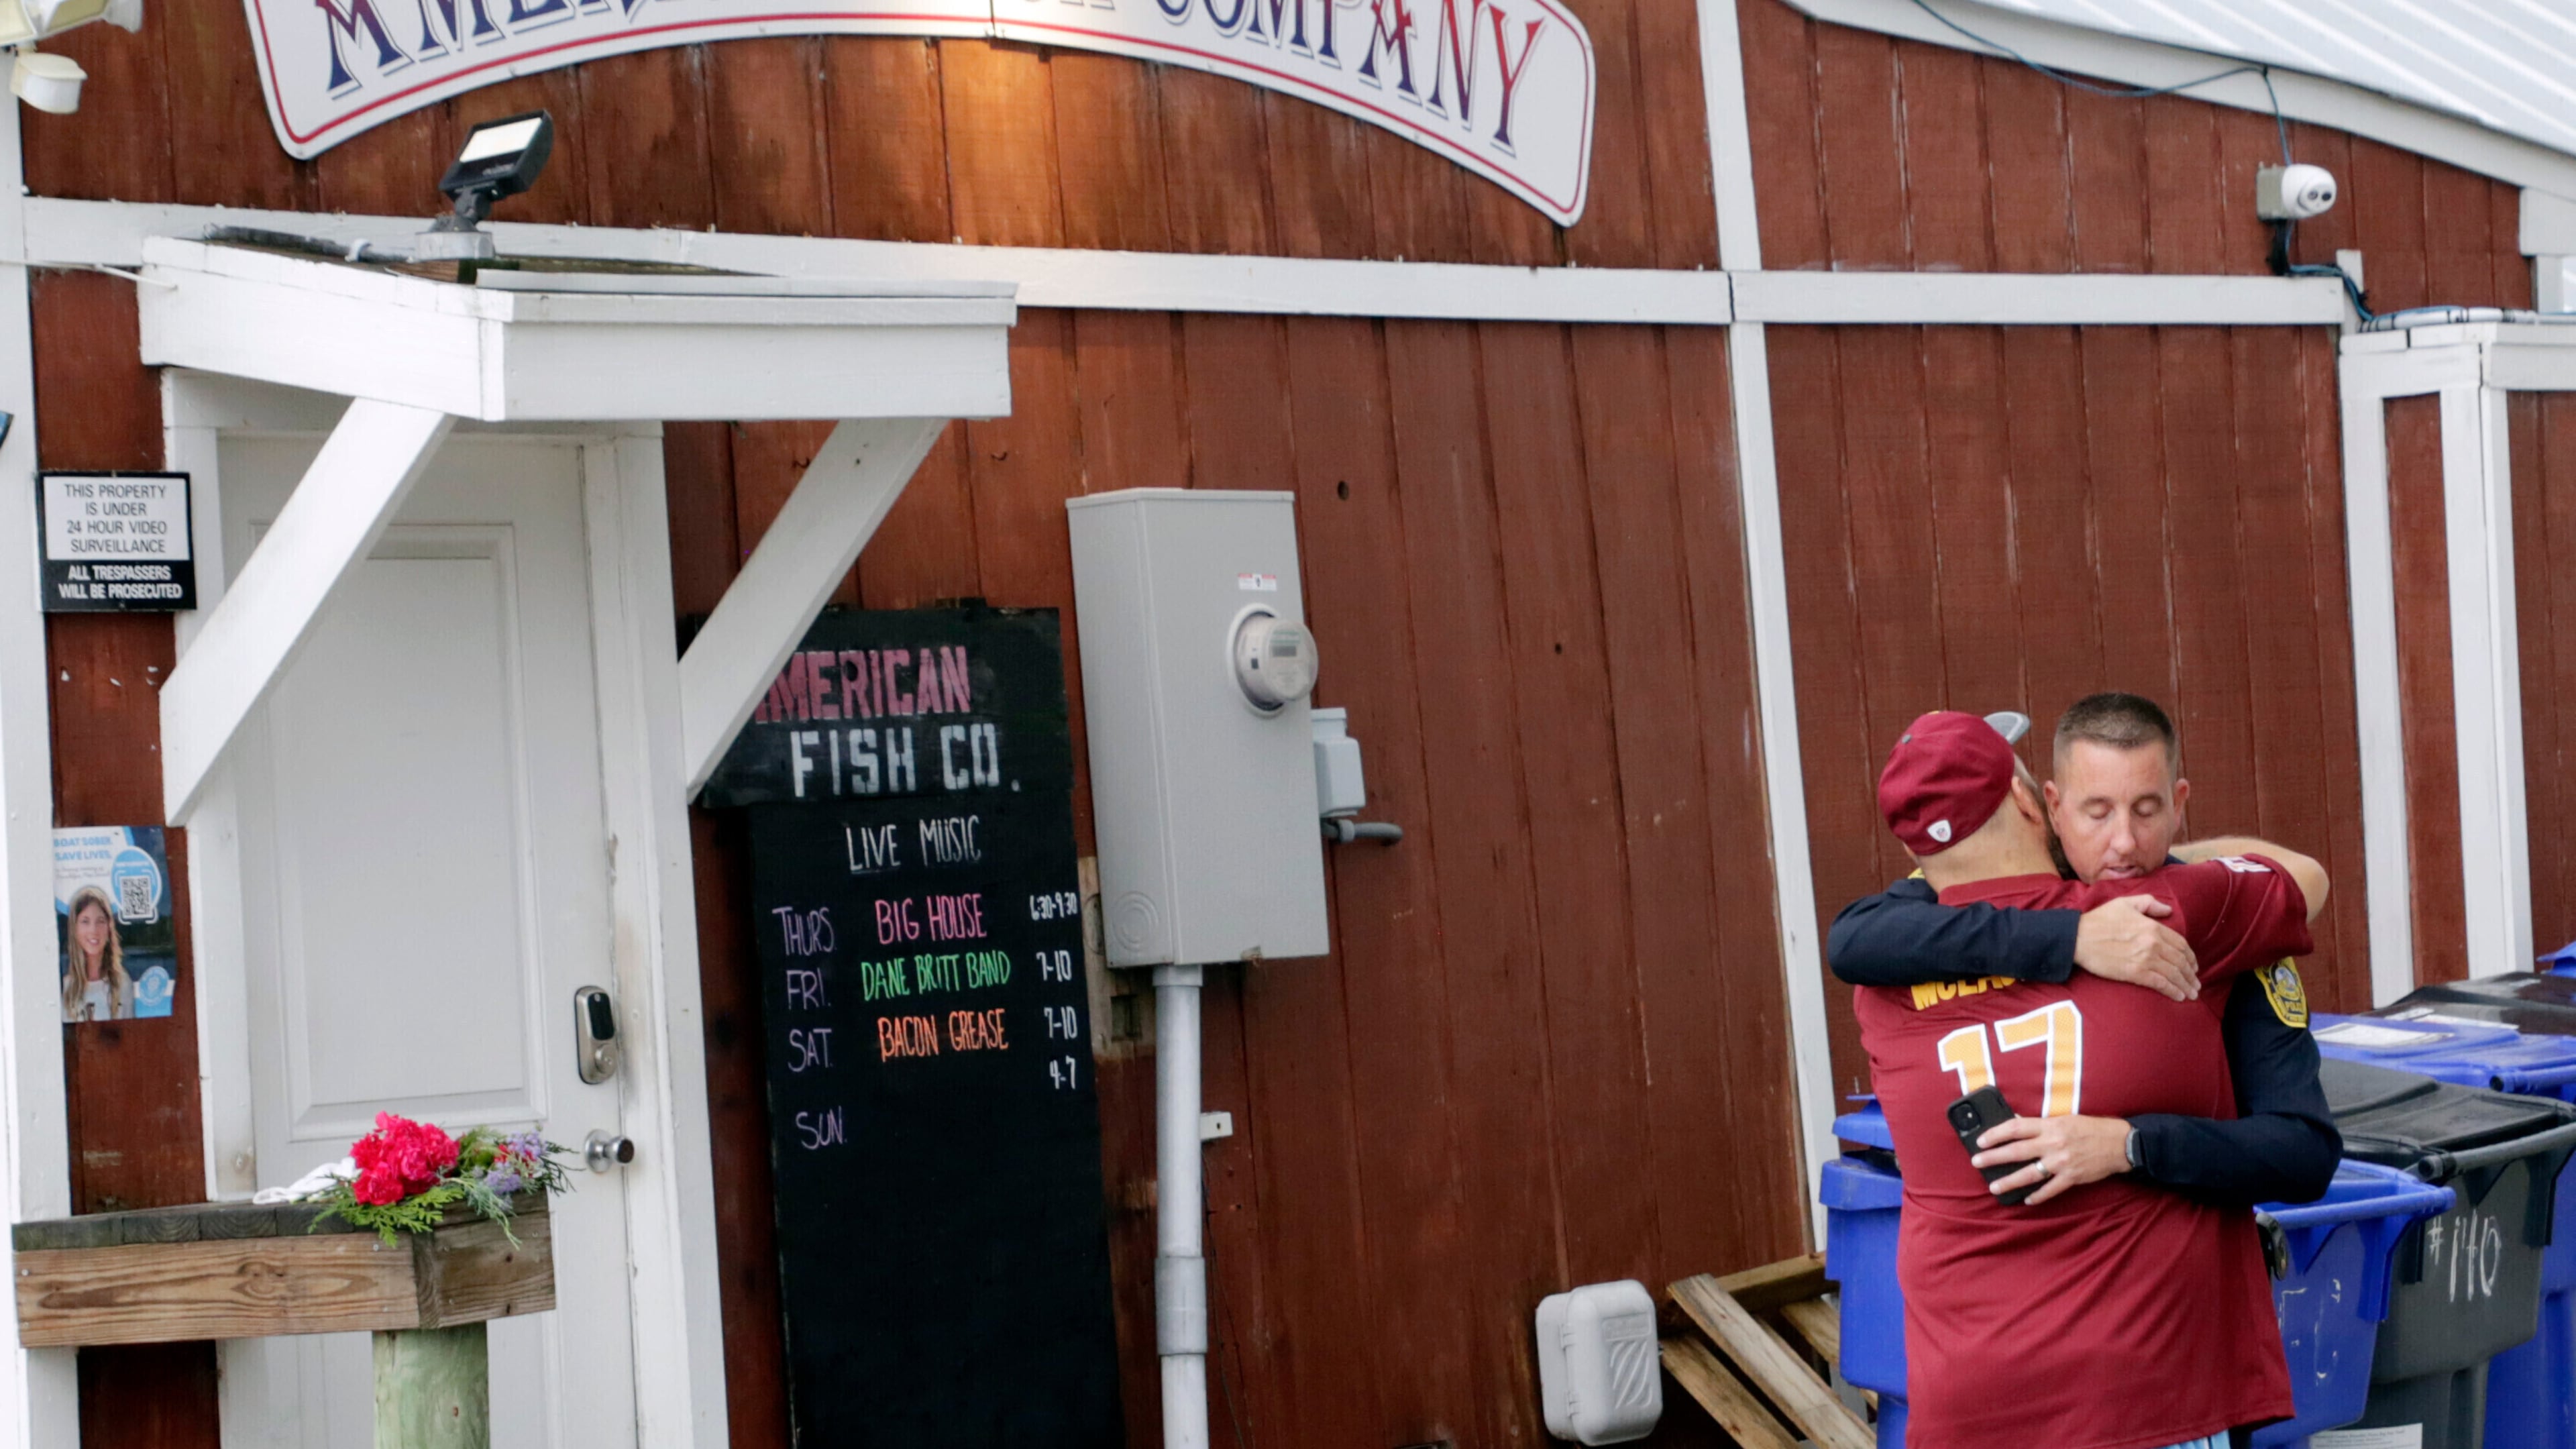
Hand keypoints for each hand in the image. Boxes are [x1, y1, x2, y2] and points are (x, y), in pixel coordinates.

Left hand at [1974, 1115, 2134, 1205]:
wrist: (2119, 1143)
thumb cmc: (2089, 1129)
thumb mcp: (2063, 1119)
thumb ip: (2039, 1124)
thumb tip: (2013, 1122)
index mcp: (2050, 1125)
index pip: (2015, 1128)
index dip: (1995, 1134)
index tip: (1980, 1140)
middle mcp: (2053, 1143)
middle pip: (2016, 1151)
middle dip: (1993, 1158)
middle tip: (1977, 1163)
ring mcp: (2062, 1162)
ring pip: (2029, 1174)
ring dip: (2009, 1181)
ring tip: (1994, 1187)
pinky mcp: (2072, 1177)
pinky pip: (2050, 1189)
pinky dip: (2037, 1196)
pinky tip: (2026, 1199)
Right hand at [2074, 896, 2197, 1000]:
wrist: (2078, 938)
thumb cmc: (2099, 920)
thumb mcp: (2124, 903)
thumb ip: (2149, 903)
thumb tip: (2168, 910)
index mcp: (2152, 927)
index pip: (2180, 944)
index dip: (2190, 957)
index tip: (2193, 965)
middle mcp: (2153, 943)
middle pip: (2180, 961)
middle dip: (2191, 974)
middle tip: (2195, 983)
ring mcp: (2145, 959)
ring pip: (2174, 974)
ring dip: (2185, 985)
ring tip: (2191, 993)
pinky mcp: (2135, 973)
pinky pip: (2161, 983)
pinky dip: (2172, 991)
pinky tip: (2178, 996)